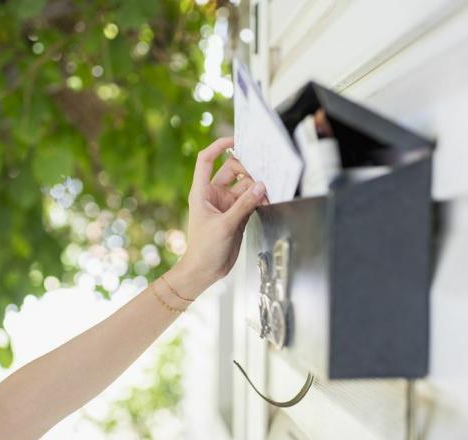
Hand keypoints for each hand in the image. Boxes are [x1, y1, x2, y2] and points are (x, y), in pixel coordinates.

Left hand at [172, 137, 266, 293]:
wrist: (204, 271)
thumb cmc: (204, 249)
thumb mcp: (225, 225)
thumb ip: (243, 205)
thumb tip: (260, 186)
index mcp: (201, 192)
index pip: (206, 160)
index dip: (218, 146)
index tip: (235, 139)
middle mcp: (213, 195)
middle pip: (232, 170)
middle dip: (247, 172)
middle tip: (261, 179)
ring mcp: (226, 205)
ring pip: (244, 186)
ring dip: (256, 188)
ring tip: (266, 195)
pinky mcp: (237, 215)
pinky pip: (250, 200)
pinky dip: (258, 199)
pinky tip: (266, 201)